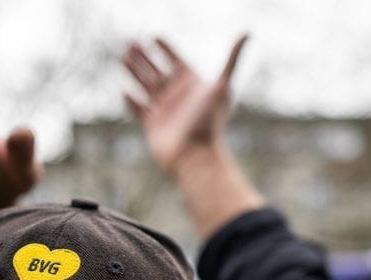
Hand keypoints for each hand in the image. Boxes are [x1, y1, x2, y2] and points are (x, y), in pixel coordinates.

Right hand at [123, 36, 246, 175]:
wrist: (195, 156)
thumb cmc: (209, 123)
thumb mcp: (222, 87)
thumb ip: (232, 59)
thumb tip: (247, 33)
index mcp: (191, 85)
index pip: (176, 61)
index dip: (165, 49)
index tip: (154, 36)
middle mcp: (177, 96)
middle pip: (156, 71)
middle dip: (143, 57)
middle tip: (130, 43)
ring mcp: (164, 110)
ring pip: (144, 86)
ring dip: (133, 72)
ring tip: (122, 57)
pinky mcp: (152, 125)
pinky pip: (138, 110)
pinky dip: (130, 101)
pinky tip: (124, 91)